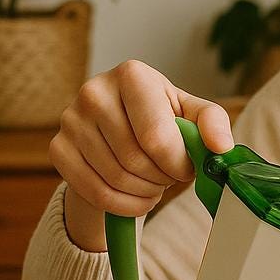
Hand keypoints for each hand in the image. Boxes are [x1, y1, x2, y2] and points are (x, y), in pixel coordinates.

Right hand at [49, 59, 233, 250]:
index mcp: (132, 75)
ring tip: (156, 182)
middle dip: (163, 177)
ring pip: (115, 178)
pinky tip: (138, 197)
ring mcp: (70, 119)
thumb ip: (213, 124)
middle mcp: (94, 91)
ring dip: (146, 192)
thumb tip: (221, 146)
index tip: (187, 167)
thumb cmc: (164, 118)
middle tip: (171, 175)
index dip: (177, 163)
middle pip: (135, 160)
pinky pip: (94, 192)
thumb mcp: (194, 114)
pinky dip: (125, 205)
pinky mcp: (58, 148)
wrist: (125, 128)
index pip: (156, 137)